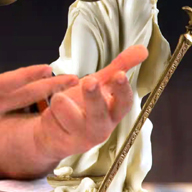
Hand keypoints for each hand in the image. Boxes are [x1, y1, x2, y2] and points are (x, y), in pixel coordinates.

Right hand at [0, 27, 78, 160]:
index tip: (48, 68)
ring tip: (56, 85)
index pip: (4, 83)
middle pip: (20, 98)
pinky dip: (10, 107)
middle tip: (75, 80)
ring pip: (11, 107)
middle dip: (49, 88)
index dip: (27, 75)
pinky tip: (18, 98)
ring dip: (34, 97)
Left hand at [32, 45, 148, 161]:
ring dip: (59, 98)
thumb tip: (143, 48)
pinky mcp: (61, 142)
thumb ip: (119, 66)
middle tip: (89, 80)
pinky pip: (49, 116)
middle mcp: (101, 128)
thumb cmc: (82, 104)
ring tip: (60, 98)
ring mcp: (81, 138)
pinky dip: (48, 109)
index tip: (119, 74)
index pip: (124, 102)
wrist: (56, 131)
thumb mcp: (99, 84)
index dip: (122, 89)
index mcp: (113, 112)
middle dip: (93, 97)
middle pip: (98, 113)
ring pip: (65, 109)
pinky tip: (51, 115)